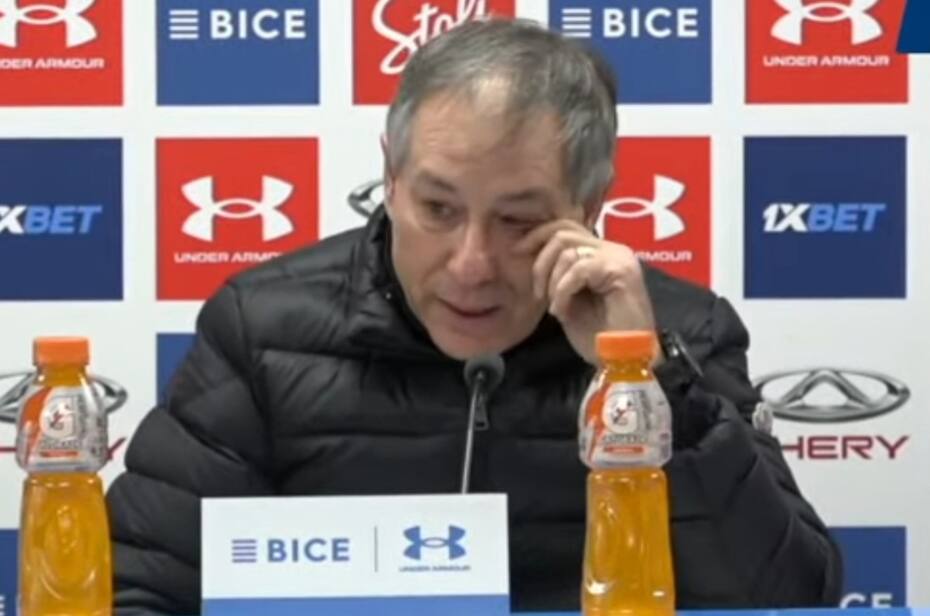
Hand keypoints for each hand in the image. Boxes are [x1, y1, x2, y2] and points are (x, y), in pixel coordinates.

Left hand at [513, 219, 657, 365]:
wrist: (624, 360)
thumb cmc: (598, 336)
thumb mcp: (569, 299)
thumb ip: (558, 275)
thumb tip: (529, 255)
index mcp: (602, 253)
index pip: (566, 227)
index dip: (537, 235)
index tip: (517, 252)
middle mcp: (613, 249)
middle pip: (564, 232)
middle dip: (541, 262)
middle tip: (537, 293)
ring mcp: (619, 258)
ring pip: (568, 250)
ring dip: (552, 283)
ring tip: (556, 308)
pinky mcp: (621, 270)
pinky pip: (578, 268)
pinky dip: (563, 291)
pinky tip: (562, 312)